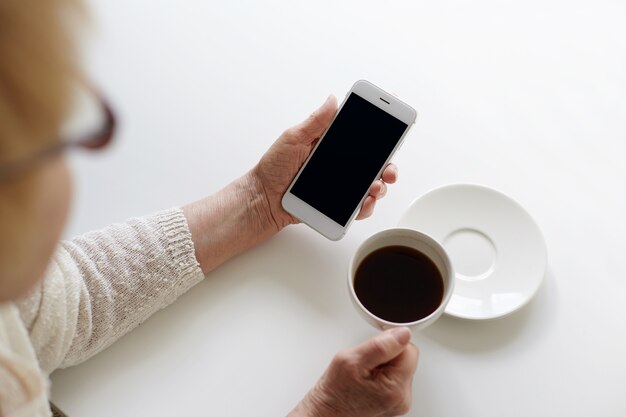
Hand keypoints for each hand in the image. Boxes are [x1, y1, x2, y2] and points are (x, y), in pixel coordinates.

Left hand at [251, 95, 398, 231]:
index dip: (382, 131)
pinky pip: (359, 207)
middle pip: (375, 163)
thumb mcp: (293, 138)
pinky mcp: (338, 205)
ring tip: (375, 187)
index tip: (396, 124)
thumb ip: (315, 121)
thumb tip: (332, 99)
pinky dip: (366, 206)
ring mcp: (342, 185)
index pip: (363, 136)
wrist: (263, 198)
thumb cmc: (273, 167)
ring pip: (372, 185)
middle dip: (389, 165)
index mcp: (333, 144)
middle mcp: (342, 164)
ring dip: (380, 186)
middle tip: (389, 169)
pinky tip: (365, 202)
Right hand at [288, 327, 418, 416]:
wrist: (327, 412)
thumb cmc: (335, 391)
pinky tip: (368, 380)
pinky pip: (394, 376)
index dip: (389, 343)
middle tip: (365, 364)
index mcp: (396, 388)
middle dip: (386, 355)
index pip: (409, 349)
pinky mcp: (395, 401)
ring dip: (383, 364)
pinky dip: (382, 374)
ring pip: (400, 366)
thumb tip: (403, 333)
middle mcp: (403, 398)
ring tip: (364, 374)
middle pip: (406, 358)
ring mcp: (400, 401)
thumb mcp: (353, 360)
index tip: (372, 351)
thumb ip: (381, 345)